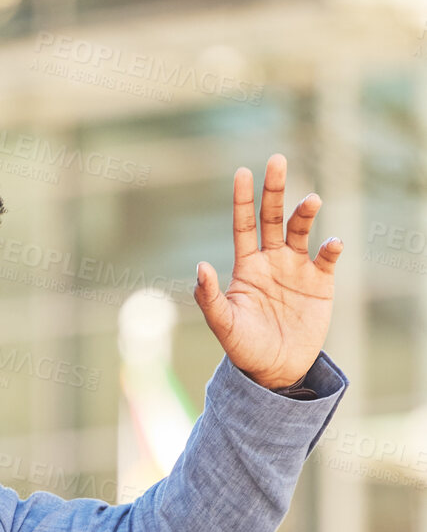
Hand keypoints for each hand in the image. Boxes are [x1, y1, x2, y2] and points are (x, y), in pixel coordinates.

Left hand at [194, 154, 341, 389]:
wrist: (275, 370)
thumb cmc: (244, 348)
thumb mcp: (223, 324)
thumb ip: (210, 297)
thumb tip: (200, 267)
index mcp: (247, 266)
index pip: (243, 226)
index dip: (242, 200)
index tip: (243, 172)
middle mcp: (272, 260)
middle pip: (273, 217)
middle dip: (275, 190)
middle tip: (277, 161)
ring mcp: (297, 268)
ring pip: (301, 230)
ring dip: (305, 214)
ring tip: (310, 202)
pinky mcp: (321, 281)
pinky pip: (327, 257)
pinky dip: (331, 247)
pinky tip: (331, 244)